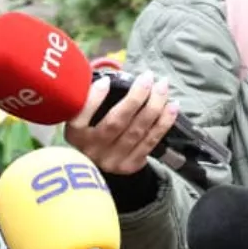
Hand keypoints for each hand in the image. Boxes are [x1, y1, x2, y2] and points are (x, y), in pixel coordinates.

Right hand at [64, 71, 179, 174]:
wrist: (91, 171)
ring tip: (163, 87)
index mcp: (75, 134)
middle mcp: (93, 149)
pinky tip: (171, 107)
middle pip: (116, 121)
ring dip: (154, 106)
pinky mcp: (130, 165)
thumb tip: (106, 81)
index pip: (81, 115)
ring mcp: (113, 159)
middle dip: (136, 97)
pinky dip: (163, 123)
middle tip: (148, 77)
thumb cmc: (87, 133)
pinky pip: (151, 142)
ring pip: (138, 130)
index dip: (95, 98)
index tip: (106, 81)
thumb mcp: (78, 118)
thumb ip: (87, 100)